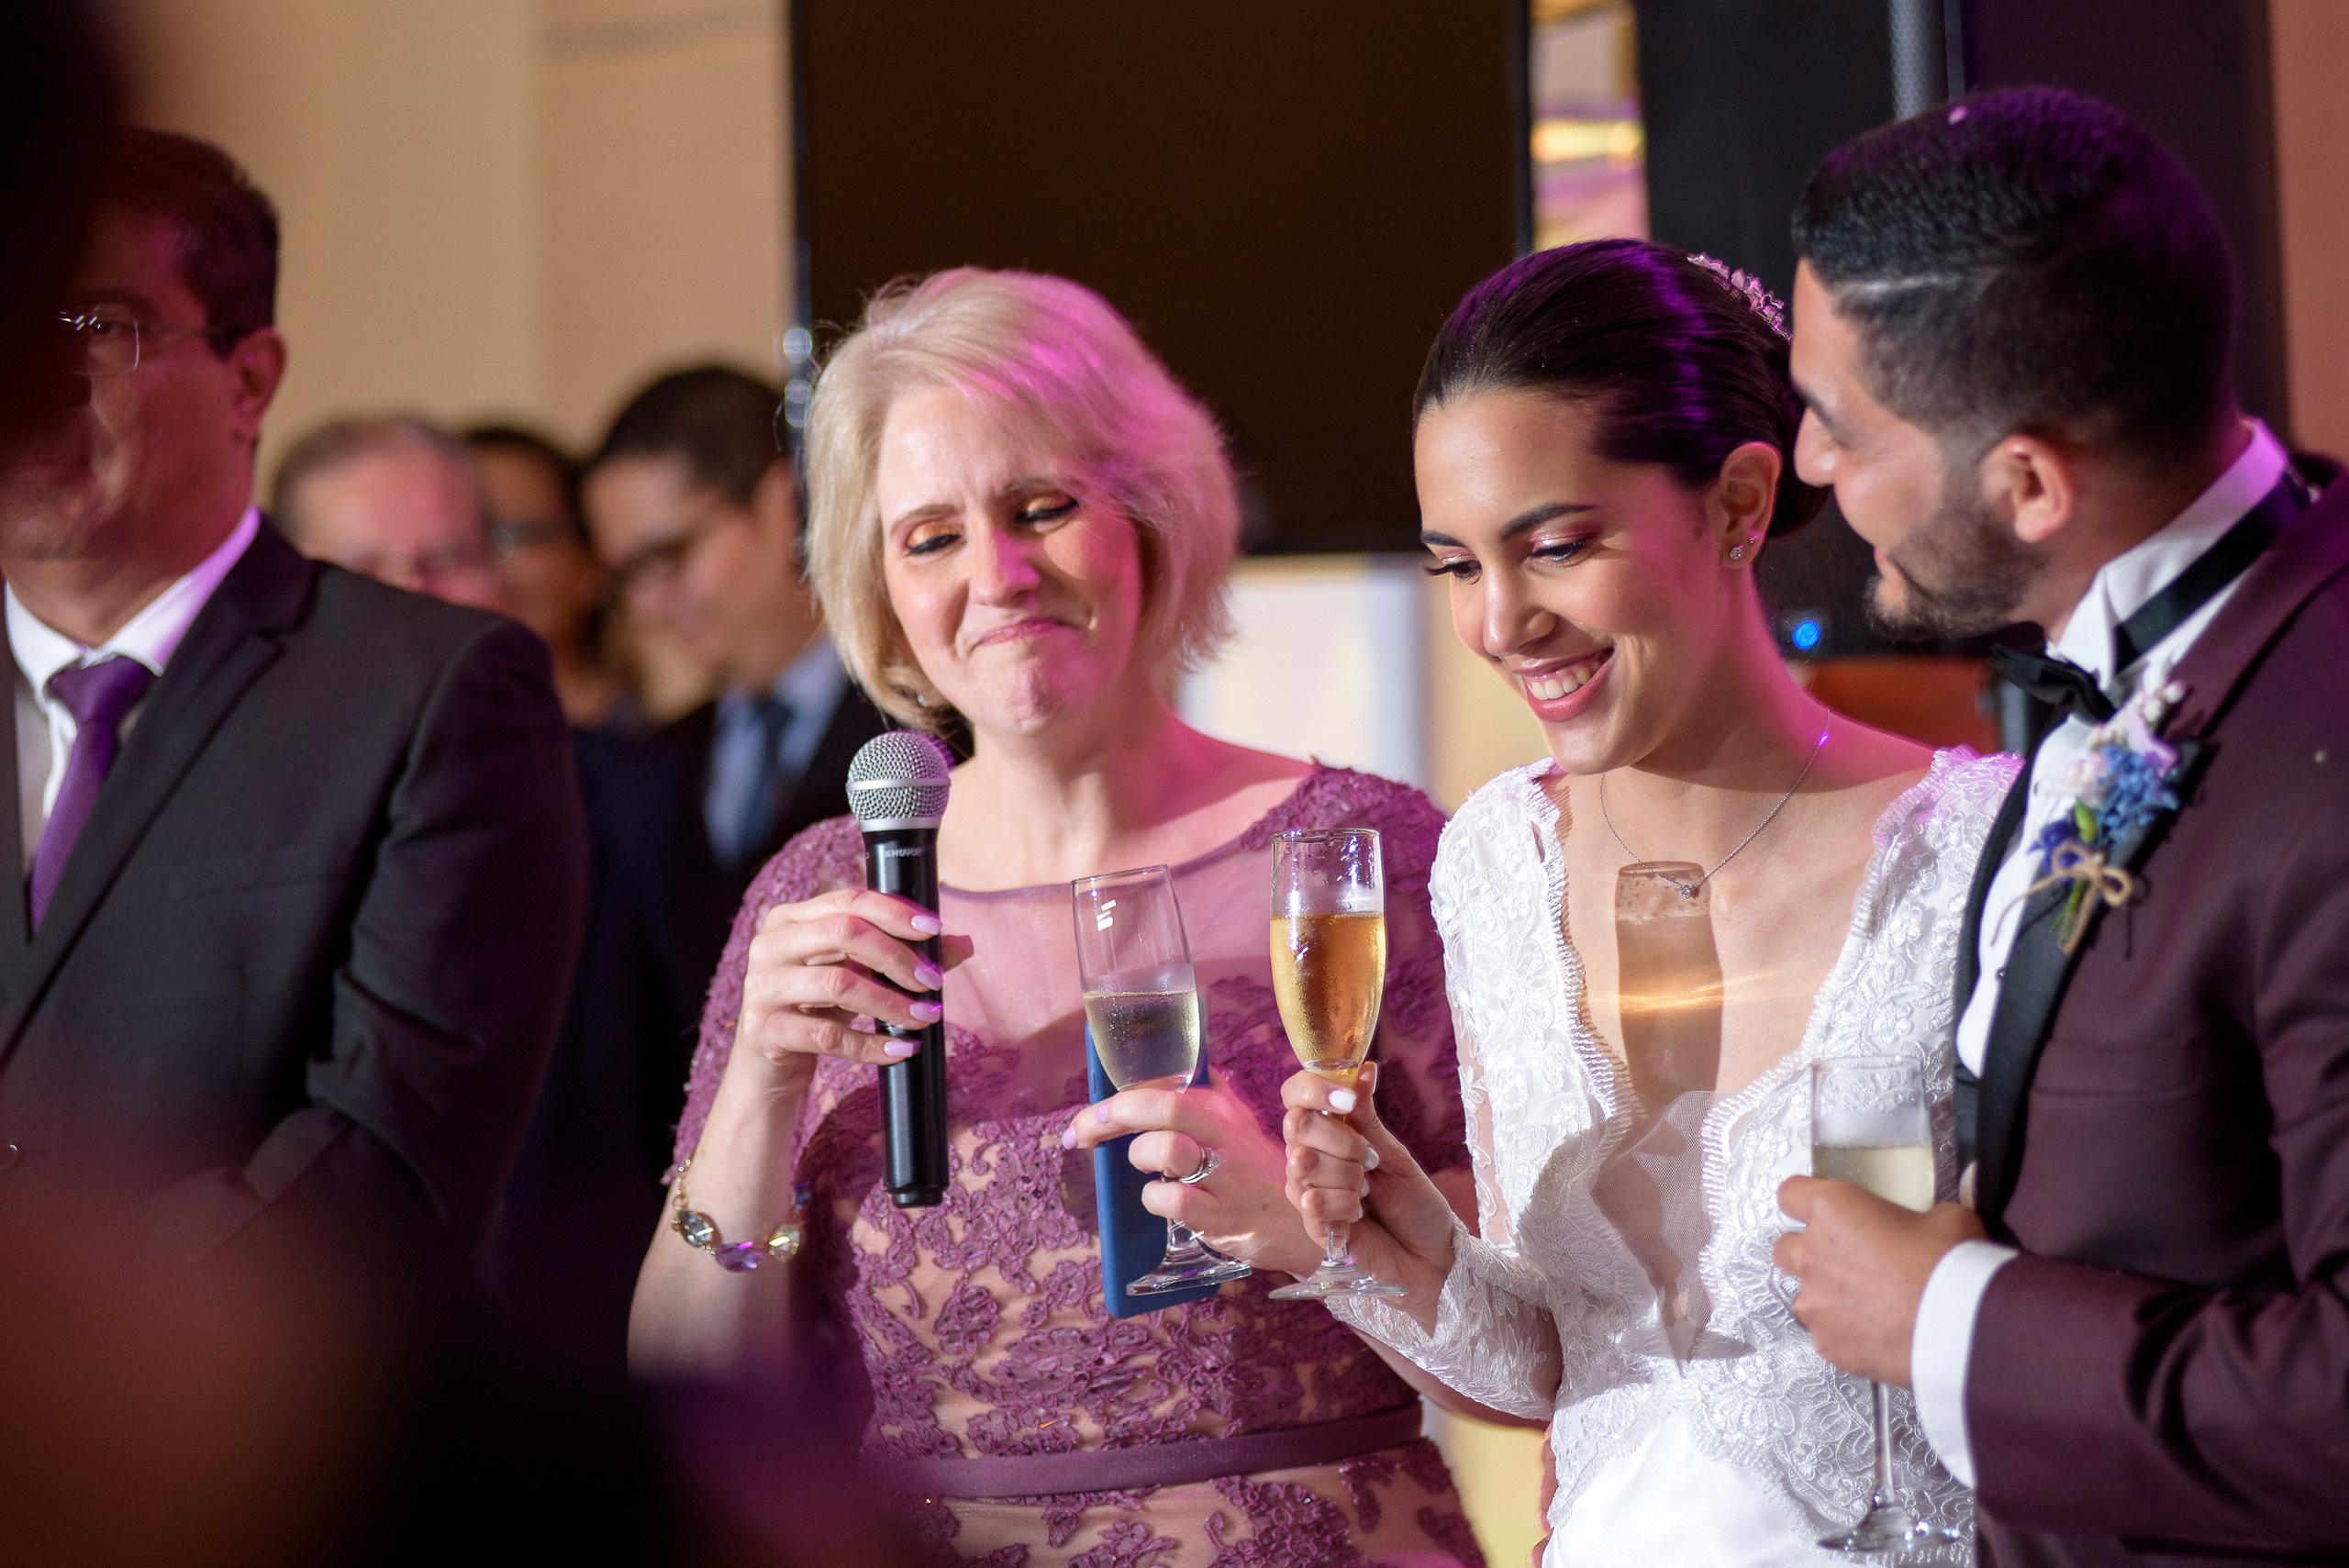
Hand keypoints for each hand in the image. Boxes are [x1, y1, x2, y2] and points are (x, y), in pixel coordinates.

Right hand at [728, 888, 975, 1095]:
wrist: (769, 1068)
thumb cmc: (816, 1010)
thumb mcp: (856, 977)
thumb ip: (904, 957)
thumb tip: (964, 943)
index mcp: (791, 919)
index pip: (849, 900)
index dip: (896, 912)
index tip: (935, 930)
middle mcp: (770, 944)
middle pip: (844, 933)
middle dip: (898, 957)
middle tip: (932, 983)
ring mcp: (762, 987)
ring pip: (838, 984)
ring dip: (891, 1002)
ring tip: (925, 1017)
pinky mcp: (765, 1030)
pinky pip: (828, 1035)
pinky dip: (871, 1044)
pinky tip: (901, 1050)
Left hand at [1063, 1078, 1320, 1276]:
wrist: (1301, 1222)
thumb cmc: (1257, 1170)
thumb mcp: (1238, 1123)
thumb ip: (1208, 1093)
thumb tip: (1171, 1066)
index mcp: (1219, 1109)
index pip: (1164, 1086)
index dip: (1118, 1096)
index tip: (1088, 1114)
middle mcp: (1222, 1136)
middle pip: (1164, 1106)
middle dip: (1111, 1115)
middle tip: (1083, 1134)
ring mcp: (1223, 1176)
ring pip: (1166, 1149)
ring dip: (1140, 1158)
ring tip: (1144, 1171)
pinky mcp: (1221, 1217)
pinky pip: (1173, 1200)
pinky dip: (1155, 1199)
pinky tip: (1161, 1201)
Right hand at [1280, 1061, 1458, 1301]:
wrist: (1428, 1252)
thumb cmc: (1413, 1200)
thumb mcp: (1392, 1153)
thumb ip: (1367, 1118)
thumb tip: (1362, 1069)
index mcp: (1328, 1131)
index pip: (1295, 1095)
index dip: (1314, 1090)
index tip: (1348, 1102)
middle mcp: (1309, 1156)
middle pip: (1296, 1126)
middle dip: (1341, 1140)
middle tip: (1371, 1160)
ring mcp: (1305, 1190)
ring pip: (1304, 1164)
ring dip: (1348, 1177)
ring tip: (1368, 1193)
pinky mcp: (1310, 1224)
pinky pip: (1313, 1203)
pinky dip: (1344, 1207)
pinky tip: (1359, 1216)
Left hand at [1774, 1176, 1987, 1385]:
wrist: (1959, 1329)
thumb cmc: (1951, 1266)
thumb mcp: (1945, 1218)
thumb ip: (1919, 1217)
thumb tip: (1926, 1226)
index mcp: (1833, 1209)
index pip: (1791, 1194)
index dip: (1804, 1200)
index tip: (1818, 1210)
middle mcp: (1811, 1254)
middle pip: (1786, 1248)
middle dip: (1810, 1253)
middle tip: (1848, 1261)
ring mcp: (1814, 1303)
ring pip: (1806, 1296)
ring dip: (1829, 1297)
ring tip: (1871, 1305)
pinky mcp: (1826, 1344)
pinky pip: (1827, 1334)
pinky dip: (1846, 1333)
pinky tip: (1879, 1332)